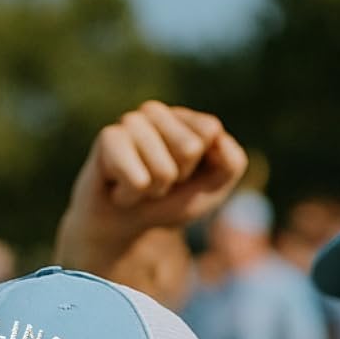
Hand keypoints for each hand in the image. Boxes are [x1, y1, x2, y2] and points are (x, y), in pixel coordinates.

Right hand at [57, 101, 246, 268]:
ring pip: (164, 169)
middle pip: (189, 148)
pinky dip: (132, 195)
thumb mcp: (212, 189)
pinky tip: (120, 189)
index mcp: (184, 118)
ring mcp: (130, 123)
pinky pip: (137, 179)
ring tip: (139, 186)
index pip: (210, 131)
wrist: (122, 226)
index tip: (183, 176)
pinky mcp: (107, 139)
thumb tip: (215, 134)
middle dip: (177, 178)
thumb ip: (232, 162)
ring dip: (154, 190)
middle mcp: (155, 112)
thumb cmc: (167, 202)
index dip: (201, 165)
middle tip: (158, 182)